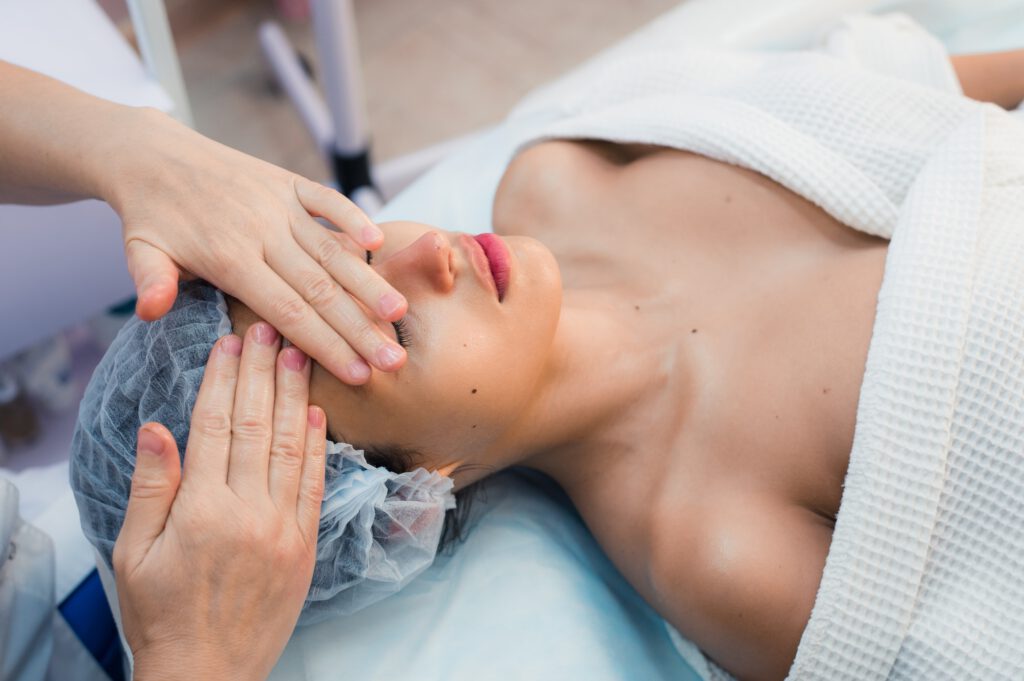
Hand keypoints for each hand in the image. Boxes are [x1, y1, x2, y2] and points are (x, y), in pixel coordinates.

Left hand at [104, 107, 406, 384]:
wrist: (151, 155)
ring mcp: (277, 204)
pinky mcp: (285, 182)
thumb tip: (150, 311)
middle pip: (320, 289)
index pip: (288, 312)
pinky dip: (352, 216)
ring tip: (399, 312)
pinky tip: (377, 242)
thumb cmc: (150, 216)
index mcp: (228, 258)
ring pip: (331, 250)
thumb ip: (151, 281)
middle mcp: (261, 232)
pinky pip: (325, 200)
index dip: (327, 345)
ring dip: (368, 282)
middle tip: (394, 359)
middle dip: (361, 328)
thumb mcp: (139, 250)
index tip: (361, 374)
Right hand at [113, 323, 324, 680]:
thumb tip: (158, 427)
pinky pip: (315, 484)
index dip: (224, 380)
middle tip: (270, 331)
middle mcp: (247, 511)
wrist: (209, 671)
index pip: (215, 427)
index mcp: (200, 510)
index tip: (230, 343)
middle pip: (256, 426)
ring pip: (291, 447)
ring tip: (299, 354)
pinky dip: (317, 445)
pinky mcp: (305, 544)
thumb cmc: (162, 613)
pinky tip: (317, 412)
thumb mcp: (133, 553)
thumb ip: (151, 487)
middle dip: (263, 373)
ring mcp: (283, 527)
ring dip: (295, 396)